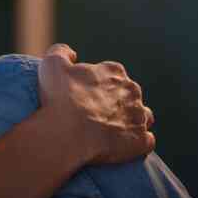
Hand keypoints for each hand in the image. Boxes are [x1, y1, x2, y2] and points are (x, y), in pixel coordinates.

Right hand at [38, 43, 154, 165]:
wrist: (69, 134)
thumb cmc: (60, 98)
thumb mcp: (51, 64)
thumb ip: (61, 52)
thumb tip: (72, 54)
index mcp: (113, 71)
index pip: (111, 73)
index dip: (98, 83)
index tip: (85, 94)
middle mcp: (131, 91)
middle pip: (128, 94)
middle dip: (116, 101)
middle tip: (94, 113)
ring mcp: (139, 117)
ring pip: (142, 116)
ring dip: (131, 121)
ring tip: (111, 131)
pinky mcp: (141, 141)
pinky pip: (146, 141)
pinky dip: (136, 142)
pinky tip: (121, 145)